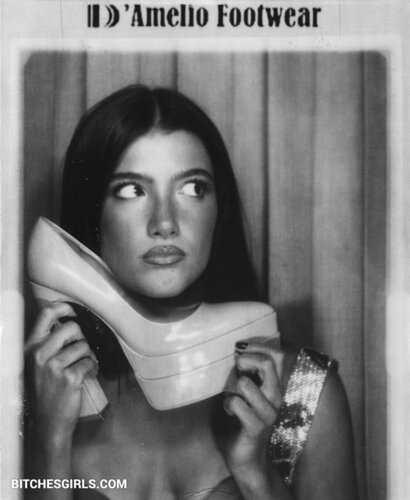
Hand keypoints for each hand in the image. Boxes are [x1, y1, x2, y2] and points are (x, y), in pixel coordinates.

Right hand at [25, 302, 97, 442]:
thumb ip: (49, 343)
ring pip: (84, 346)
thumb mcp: (38, 364)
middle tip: (81, 351)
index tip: (75, 311)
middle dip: (82, 338)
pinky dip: (93, 368)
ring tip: (83, 367)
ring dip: (89, 356)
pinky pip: (90, 362)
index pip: (46, 313)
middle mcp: (40, 354)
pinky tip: (86, 376)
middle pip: (72, 327)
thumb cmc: (46, 391)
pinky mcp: (69, 378)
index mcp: (31, 347)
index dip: (65, 307)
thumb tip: (71, 323)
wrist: (48, 424)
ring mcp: (53, 366)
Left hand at [223, 341, 283, 493]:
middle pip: (267, 364)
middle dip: (246, 360)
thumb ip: (249, 373)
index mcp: (276, 386)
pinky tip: (230, 412)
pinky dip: (227, 404)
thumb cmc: (245, 418)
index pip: (277, 356)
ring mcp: (268, 412)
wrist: (248, 457)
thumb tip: (238, 351)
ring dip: (231, 388)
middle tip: (236, 369)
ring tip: (232, 397)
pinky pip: (236, 403)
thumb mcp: (249, 391)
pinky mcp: (255, 426)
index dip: (258, 346)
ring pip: (244, 383)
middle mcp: (276, 396)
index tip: (241, 347)